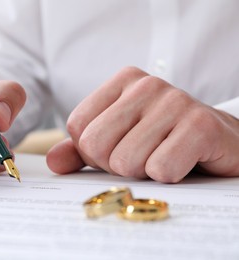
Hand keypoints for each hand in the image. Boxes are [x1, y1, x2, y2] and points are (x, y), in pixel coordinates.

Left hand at [47, 67, 238, 182]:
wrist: (220, 143)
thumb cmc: (162, 141)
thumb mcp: (118, 140)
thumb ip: (82, 150)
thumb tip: (53, 162)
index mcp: (123, 81)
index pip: (78, 126)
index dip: (93, 151)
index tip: (119, 148)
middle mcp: (147, 85)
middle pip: (95, 145)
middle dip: (114, 164)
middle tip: (142, 158)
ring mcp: (175, 101)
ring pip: (126, 162)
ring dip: (143, 172)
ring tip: (163, 157)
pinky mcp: (201, 125)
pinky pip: (160, 169)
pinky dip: (168, 177)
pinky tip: (183, 162)